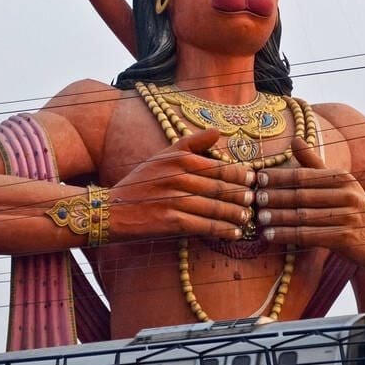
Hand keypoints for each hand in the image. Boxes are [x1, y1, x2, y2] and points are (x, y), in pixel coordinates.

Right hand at [108, 129, 256, 241]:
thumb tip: (217, 131)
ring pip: (214, 207)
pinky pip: (204, 225)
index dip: (239, 175)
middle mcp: (177, 176)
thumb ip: (190, 143)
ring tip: (247, 218)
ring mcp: (174, 199)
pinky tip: (233, 233)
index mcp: (177, 158)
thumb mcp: (161, 157)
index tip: (252, 180)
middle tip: (254, 201)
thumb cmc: (140, 184)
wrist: (111, 211)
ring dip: (235, 214)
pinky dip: (222, 230)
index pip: (217, 166)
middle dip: (240, 195)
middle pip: (219, 187)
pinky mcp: (170, 221)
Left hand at [254, 137, 364, 252]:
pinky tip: (270, 235)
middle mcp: (347, 194)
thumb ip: (315, 164)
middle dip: (276, 197)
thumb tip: (294, 139)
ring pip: (304, 216)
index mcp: (343, 177)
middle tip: (254, 198)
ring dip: (278, 217)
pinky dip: (287, 235)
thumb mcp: (340, 182)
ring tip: (259, 217)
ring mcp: (347, 217)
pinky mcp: (345, 238)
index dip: (280, 176)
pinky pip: (309, 235)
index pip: (305, 175)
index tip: (259, 178)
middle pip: (302, 195)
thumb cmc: (353, 207)